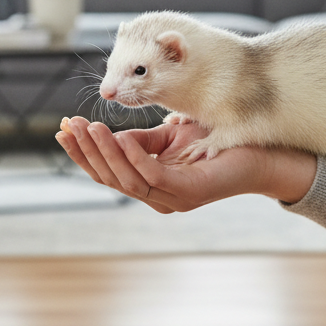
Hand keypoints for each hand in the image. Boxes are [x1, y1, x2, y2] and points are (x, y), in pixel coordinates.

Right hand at [56, 116, 316, 212]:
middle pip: (110, 178)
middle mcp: (158, 197)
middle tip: (69, 126)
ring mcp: (173, 198)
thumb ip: (141, 138)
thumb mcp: (169, 135)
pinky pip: (152, 175)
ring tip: (90, 128)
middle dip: (87, 152)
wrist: (261, 150)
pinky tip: (120, 138)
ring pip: (126, 179)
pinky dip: (133, 157)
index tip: (63, 129)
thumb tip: (110, 136)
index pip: (106, 172)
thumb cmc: (216, 140)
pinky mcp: (189, 193)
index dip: (83, 153)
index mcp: (150, 184)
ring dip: (104, 152)